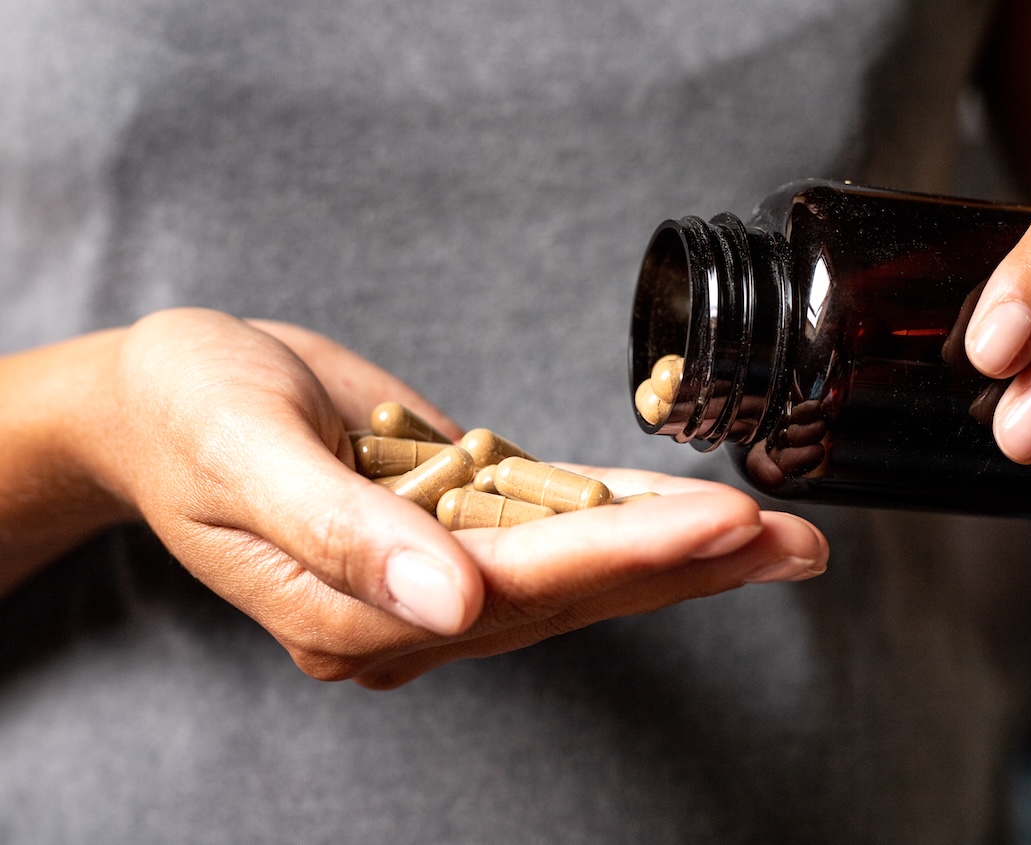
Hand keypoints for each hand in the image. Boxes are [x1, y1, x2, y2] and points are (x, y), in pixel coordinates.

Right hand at [83, 308, 826, 686]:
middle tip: (796, 547)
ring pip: (576, 568)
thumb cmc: (187, 411)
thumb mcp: (242, 453)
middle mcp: (404, 610)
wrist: (167, 393)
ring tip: (778, 538)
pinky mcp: (450, 528)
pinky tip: (692, 513)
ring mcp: (430, 575)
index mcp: (348, 609)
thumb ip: (344, 535)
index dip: (624, 556)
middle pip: (567, 592)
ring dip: (676, 551)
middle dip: (684, 566)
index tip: (723, 524)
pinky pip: (550, 528)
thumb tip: (451, 606)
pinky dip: (625, 518)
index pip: (514, 588)